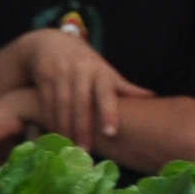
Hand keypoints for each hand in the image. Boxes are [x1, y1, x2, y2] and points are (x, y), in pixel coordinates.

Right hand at [17, 29, 140, 148]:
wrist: (49, 42)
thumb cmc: (83, 62)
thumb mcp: (103, 70)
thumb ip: (122, 86)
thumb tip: (151, 96)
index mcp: (99, 70)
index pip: (105, 93)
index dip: (108, 112)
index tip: (110, 133)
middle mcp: (80, 70)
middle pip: (81, 104)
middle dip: (83, 128)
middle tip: (86, 150)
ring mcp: (59, 73)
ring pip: (62, 106)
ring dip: (65, 128)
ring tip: (70, 147)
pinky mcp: (43, 78)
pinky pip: (46, 104)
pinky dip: (50, 120)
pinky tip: (54, 134)